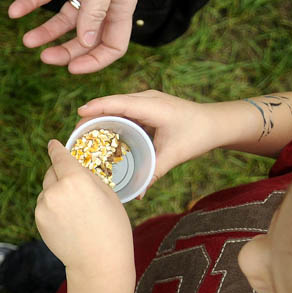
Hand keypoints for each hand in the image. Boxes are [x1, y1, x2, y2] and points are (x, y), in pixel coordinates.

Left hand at [9, 0, 161, 73]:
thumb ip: (96, 10)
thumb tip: (86, 41)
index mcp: (121, 2)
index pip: (113, 44)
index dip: (95, 60)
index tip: (72, 68)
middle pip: (85, 35)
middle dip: (66, 50)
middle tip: (43, 57)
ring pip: (64, 18)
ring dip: (46, 31)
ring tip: (26, 40)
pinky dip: (30, 3)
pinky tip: (15, 12)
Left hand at [35, 139, 132, 281]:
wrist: (98, 262)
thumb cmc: (112, 227)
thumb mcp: (108, 194)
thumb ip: (88, 176)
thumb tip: (75, 168)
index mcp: (76, 179)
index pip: (60, 157)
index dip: (56, 149)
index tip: (52, 144)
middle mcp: (55, 189)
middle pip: (52, 172)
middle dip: (60, 173)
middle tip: (74, 185)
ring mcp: (44, 206)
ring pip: (47, 190)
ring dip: (56, 192)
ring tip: (76, 211)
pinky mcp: (38, 219)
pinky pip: (44, 205)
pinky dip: (52, 207)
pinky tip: (68, 221)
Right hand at [77, 90, 216, 187]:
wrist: (216, 124)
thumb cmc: (197, 135)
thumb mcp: (174, 155)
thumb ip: (154, 172)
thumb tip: (137, 193)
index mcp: (152, 106)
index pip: (119, 103)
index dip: (98, 107)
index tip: (79, 115)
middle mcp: (146, 99)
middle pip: (112, 104)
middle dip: (92, 117)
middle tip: (75, 135)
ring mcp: (146, 102)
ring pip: (116, 108)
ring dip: (99, 119)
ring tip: (83, 136)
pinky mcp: (146, 108)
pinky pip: (123, 112)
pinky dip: (111, 122)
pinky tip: (102, 136)